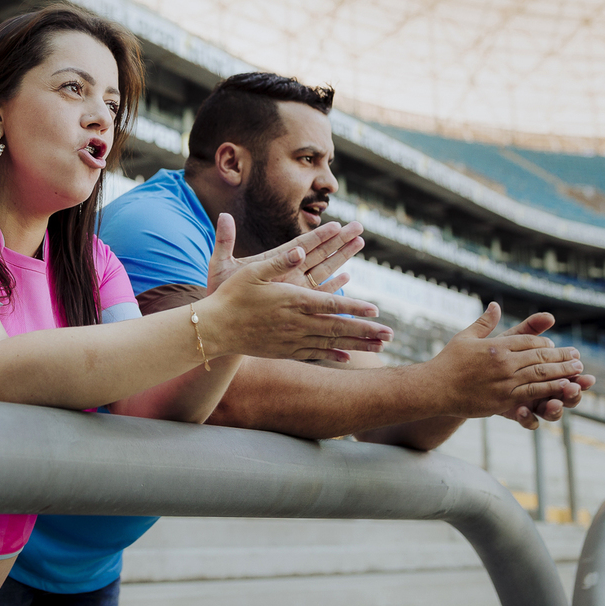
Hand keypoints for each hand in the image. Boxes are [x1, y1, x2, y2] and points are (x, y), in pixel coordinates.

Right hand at [203, 243, 393, 361]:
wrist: (214, 330)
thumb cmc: (230, 296)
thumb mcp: (251, 272)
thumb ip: (278, 261)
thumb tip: (298, 248)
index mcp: (291, 300)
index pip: (330, 305)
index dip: (354, 308)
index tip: (376, 310)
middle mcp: (295, 323)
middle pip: (337, 328)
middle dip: (366, 331)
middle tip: (391, 334)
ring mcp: (290, 340)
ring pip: (330, 344)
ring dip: (357, 345)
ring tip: (380, 347)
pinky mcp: (283, 351)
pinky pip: (314, 354)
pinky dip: (333, 355)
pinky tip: (349, 358)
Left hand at [206, 213, 366, 301]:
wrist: (221, 319)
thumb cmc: (219, 292)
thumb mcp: (221, 265)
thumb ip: (224, 241)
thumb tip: (224, 214)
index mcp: (272, 261)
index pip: (299, 245)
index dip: (318, 235)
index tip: (335, 224)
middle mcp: (286, 272)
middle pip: (318, 253)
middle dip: (338, 240)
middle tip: (359, 226)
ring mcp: (292, 288)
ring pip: (323, 270)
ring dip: (342, 257)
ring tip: (359, 242)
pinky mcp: (294, 304)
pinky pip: (318, 294)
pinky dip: (333, 286)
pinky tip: (347, 277)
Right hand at [423, 303, 585, 419]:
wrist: (434, 388)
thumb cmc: (448, 362)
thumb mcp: (466, 337)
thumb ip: (485, 322)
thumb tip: (496, 305)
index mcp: (496, 345)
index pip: (529, 341)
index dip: (546, 345)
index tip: (557, 347)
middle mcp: (503, 362)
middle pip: (540, 357)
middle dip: (562, 357)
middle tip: (578, 357)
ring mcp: (505, 381)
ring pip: (541, 375)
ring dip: (563, 372)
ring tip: (579, 371)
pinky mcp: (504, 399)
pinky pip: (533, 393)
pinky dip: (551, 390)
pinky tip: (563, 389)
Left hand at [495, 312, 596, 428]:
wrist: (466, 374)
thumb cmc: (494, 354)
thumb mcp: (510, 340)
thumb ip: (529, 329)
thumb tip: (550, 316)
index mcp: (547, 372)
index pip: (570, 376)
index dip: (579, 377)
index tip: (586, 374)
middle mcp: (543, 389)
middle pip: (566, 396)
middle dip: (573, 393)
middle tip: (575, 389)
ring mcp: (531, 403)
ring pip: (551, 411)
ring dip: (555, 409)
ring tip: (555, 403)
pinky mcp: (515, 413)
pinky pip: (527, 421)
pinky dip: (528, 419)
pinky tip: (521, 412)